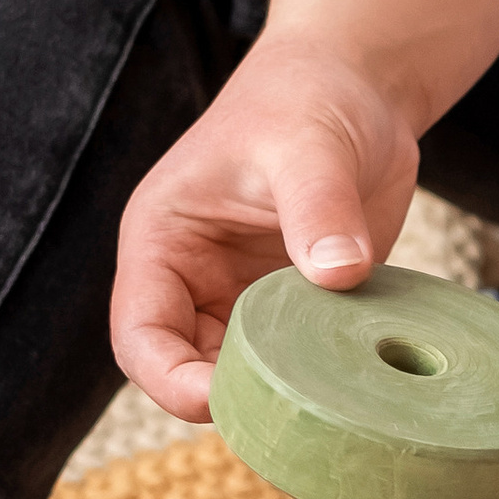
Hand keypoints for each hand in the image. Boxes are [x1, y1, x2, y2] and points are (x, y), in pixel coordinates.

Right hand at [108, 30, 425, 418]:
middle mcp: (194, 279)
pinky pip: (297, 360)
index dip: (169, 379)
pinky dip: (320, 376)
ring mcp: (246, 298)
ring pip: (243, 374)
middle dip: (229, 397)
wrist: (359, 87)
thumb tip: (338, 273)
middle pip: (186, 369)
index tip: (221, 400)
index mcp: (162, 241)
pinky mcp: (297, 307)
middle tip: (289, 411)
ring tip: (326, 400)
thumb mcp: (309, 146)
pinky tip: (357, 380)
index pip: (139, 334)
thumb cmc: (308, 98)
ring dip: (278, 392)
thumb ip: (318, 208)